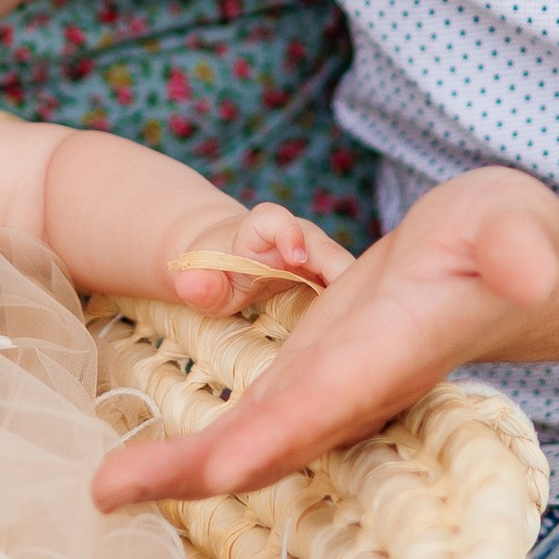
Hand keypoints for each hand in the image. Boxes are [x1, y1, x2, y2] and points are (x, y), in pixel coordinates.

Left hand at [98, 167, 558, 508]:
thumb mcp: (516, 227)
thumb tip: (530, 269)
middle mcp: (352, 390)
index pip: (324, 405)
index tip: (212, 467)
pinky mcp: (309, 372)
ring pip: (245, 438)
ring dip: (179, 466)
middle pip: (265, 442)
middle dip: (191, 471)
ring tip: (106, 486)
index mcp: (388, 359)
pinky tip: (140, 462)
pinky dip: (195, 445)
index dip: (269, 436)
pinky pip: (245, 418)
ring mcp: (326, 388)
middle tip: (106, 491)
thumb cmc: (511, 243)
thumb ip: (519, 249)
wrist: (505, 267)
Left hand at [163, 201, 355, 312]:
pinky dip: (358, 310)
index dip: (288, 234)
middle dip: (340, 272)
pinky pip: (351, 291)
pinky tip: (362, 337)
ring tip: (367, 328)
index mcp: (260, 231)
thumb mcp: (198, 279)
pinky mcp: (331, 278)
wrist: (228, 260)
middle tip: (353, 305)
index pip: (275, 221)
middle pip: (325, 249)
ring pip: (346, 272)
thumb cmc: (213, 270)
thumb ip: (196, 284)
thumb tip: (191, 283)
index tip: (296, 258)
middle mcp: (298, 238)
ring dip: (360, 297)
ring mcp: (319, 258)